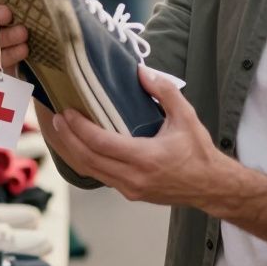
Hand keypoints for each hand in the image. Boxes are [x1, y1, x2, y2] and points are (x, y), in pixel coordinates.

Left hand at [51, 65, 230, 206]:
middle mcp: (133, 178)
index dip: (79, 127)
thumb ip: (164, 91)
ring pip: (90, 171)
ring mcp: (129, 189)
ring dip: (72, 150)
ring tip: (60, 130)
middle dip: (67, 138)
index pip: (101, 143)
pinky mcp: (129, 193)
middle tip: (55, 118)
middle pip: (88, 159)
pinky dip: (85, 160)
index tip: (67, 111)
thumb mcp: (186, 116)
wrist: (211, 186)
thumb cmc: (199, 152)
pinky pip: (100, 176)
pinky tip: (78, 146)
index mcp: (146, 158)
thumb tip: (141, 72)